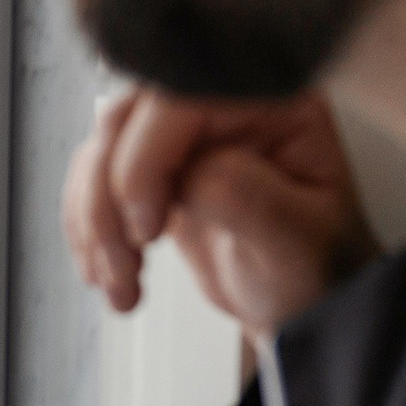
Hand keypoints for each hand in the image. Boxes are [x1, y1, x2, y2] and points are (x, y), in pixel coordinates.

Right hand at [65, 87, 377, 338]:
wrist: (302, 304)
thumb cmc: (316, 269)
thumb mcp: (295, 239)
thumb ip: (245, 195)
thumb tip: (185, 173)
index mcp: (270, 102)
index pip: (179, 100)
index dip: (145, 160)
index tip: (145, 227)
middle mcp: (221, 107)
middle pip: (125, 122)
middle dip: (109, 199)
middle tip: (124, 263)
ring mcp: (184, 138)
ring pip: (101, 153)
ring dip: (94, 222)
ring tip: (118, 281)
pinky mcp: (155, 170)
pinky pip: (95, 182)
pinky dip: (89, 230)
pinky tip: (108, 272)